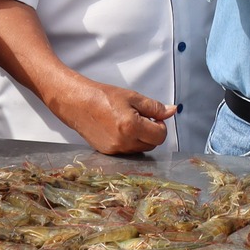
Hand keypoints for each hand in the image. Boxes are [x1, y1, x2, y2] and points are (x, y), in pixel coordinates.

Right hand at [55, 78, 173, 154]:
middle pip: (151, 145)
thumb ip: (154, 107)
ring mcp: (115, 150)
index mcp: (132, 127)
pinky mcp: (108, 153)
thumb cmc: (104, 97)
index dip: (161, 125)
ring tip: (129, 122)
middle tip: (142, 118)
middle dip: (152, 132)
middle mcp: (124, 142)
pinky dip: (129, 141)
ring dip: (141, 138)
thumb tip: (172, 111)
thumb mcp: (133, 97)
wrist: (78, 104)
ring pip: (140, 149)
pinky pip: (127, 151)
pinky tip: (120, 128)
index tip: (154, 117)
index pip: (160, 136)